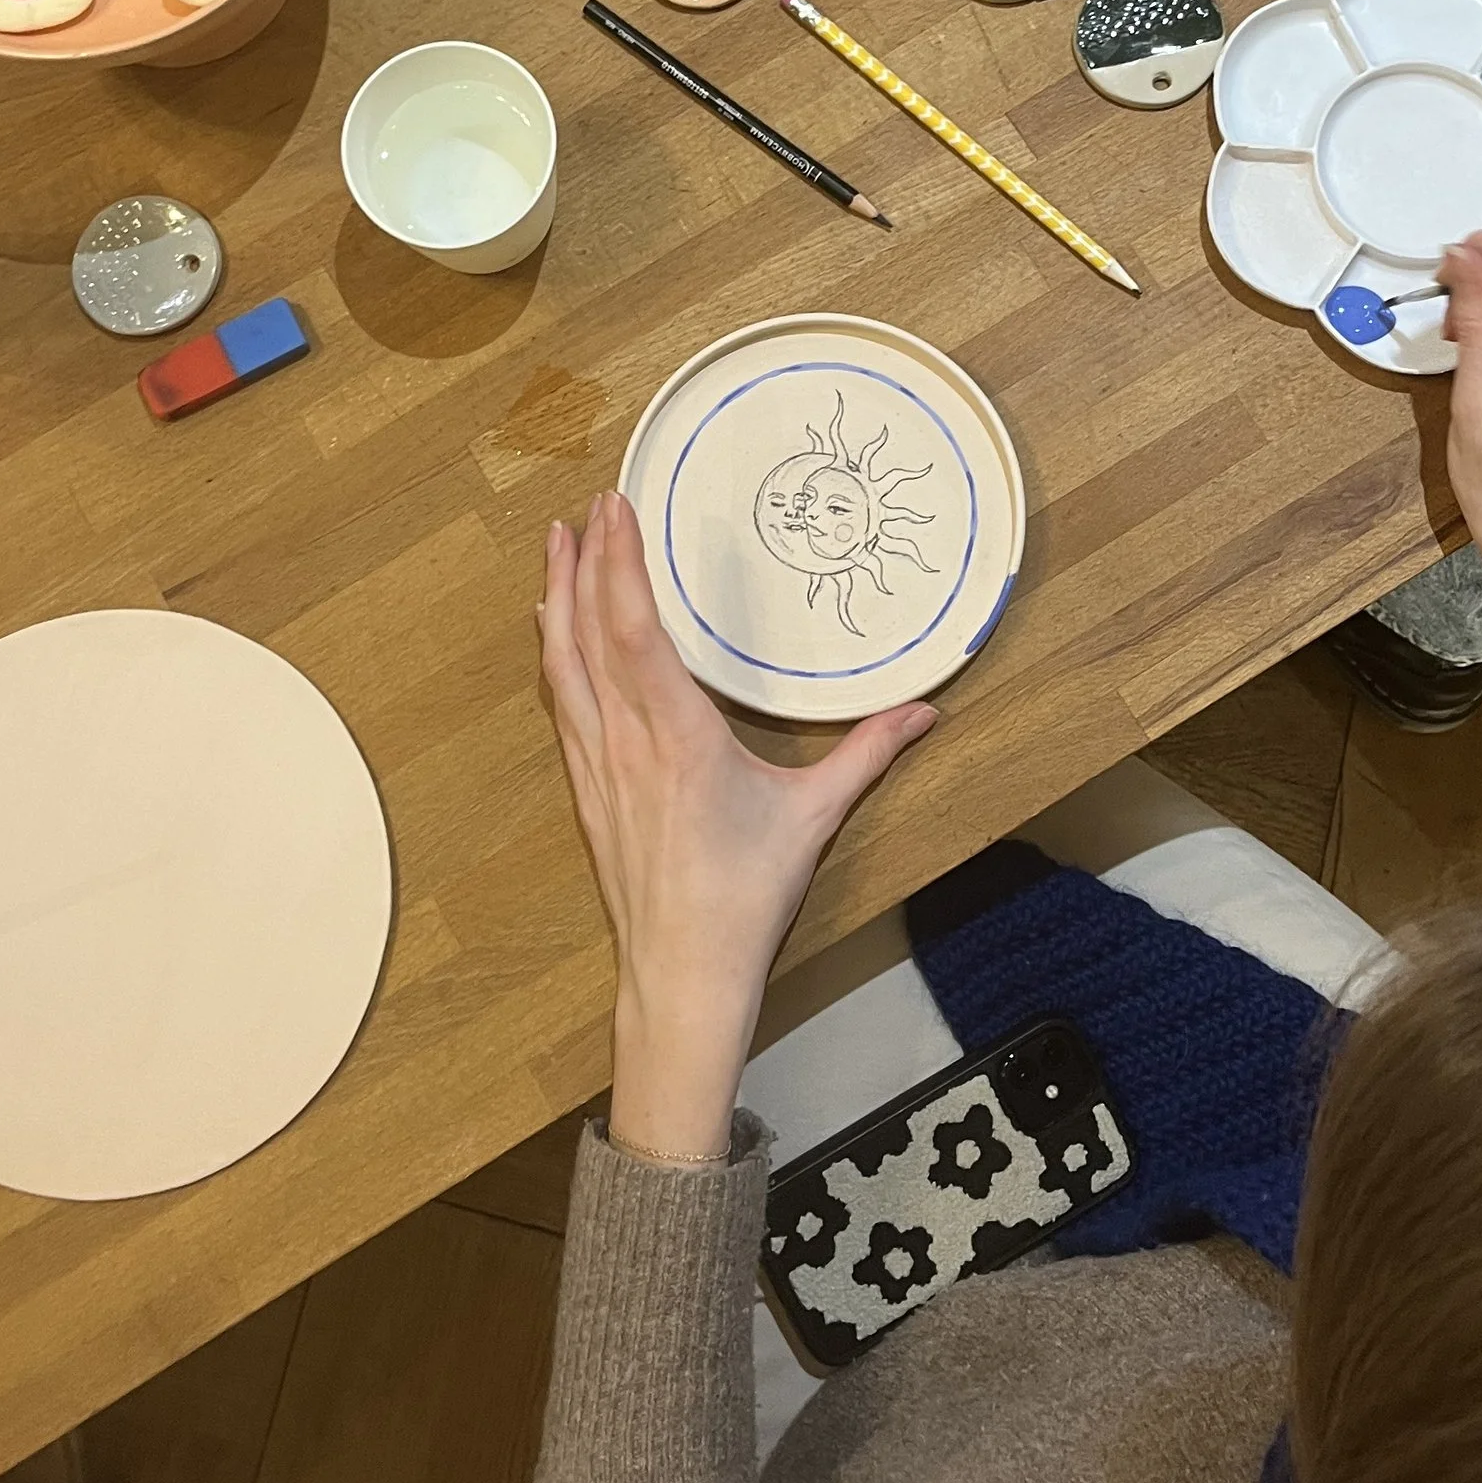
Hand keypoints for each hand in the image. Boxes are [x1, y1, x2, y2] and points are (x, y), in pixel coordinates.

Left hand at [539, 493, 933, 1159]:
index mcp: (676, 737)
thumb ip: (868, 754)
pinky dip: (556, 656)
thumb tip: (927, 711)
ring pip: (563, 666)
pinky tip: (554, 635)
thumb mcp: (815, 817)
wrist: (682, 974)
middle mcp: (624, 741)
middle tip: (582, 509)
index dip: (620, 564)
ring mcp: (596, 764)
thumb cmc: (745, 898)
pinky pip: (562, 704)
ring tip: (557, 550)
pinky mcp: (585, 788)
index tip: (614, 508)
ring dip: (559, 602)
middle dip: (582, 565)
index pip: (635, 630)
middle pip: (586, 635)